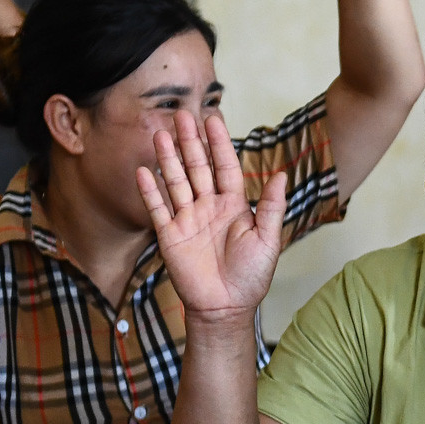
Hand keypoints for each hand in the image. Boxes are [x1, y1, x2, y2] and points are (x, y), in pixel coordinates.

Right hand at [137, 111, 286, 322]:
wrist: (227, 307)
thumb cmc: (252, 276)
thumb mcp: (267, 239)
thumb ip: (271, 207)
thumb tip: (281, 175)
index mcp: (233, 205)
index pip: (225, 166)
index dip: (219, 143)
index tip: (213, 118)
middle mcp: (209, 207)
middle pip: (198, 168)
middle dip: (190, 142)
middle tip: (182, 115)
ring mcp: (187, 219)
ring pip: (176, 182)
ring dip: (168, 159)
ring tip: (160, 135)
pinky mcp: (170, 236)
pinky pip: (158, 209)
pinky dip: (150, 190)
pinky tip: (143, 171)